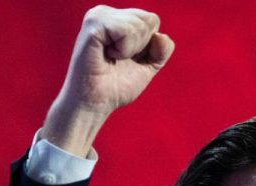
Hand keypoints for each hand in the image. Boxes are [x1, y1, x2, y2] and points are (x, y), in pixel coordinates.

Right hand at [43, 5, 174, 154]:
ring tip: (111, 58)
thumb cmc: (116, 86)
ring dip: (130, 50)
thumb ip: (162, 49)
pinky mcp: (93, 25)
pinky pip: (127, 31)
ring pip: (139, 25)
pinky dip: (123, 50)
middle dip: (141, 46)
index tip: (127, 58)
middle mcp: (105, 12)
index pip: (152, 20)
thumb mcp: (148, 66)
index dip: (148, 46)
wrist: (95, 104)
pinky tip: (107, 55)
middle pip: (150, 19)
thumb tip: (161, 35)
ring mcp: (98, 16)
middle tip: (118, 59)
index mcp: (116, 17)